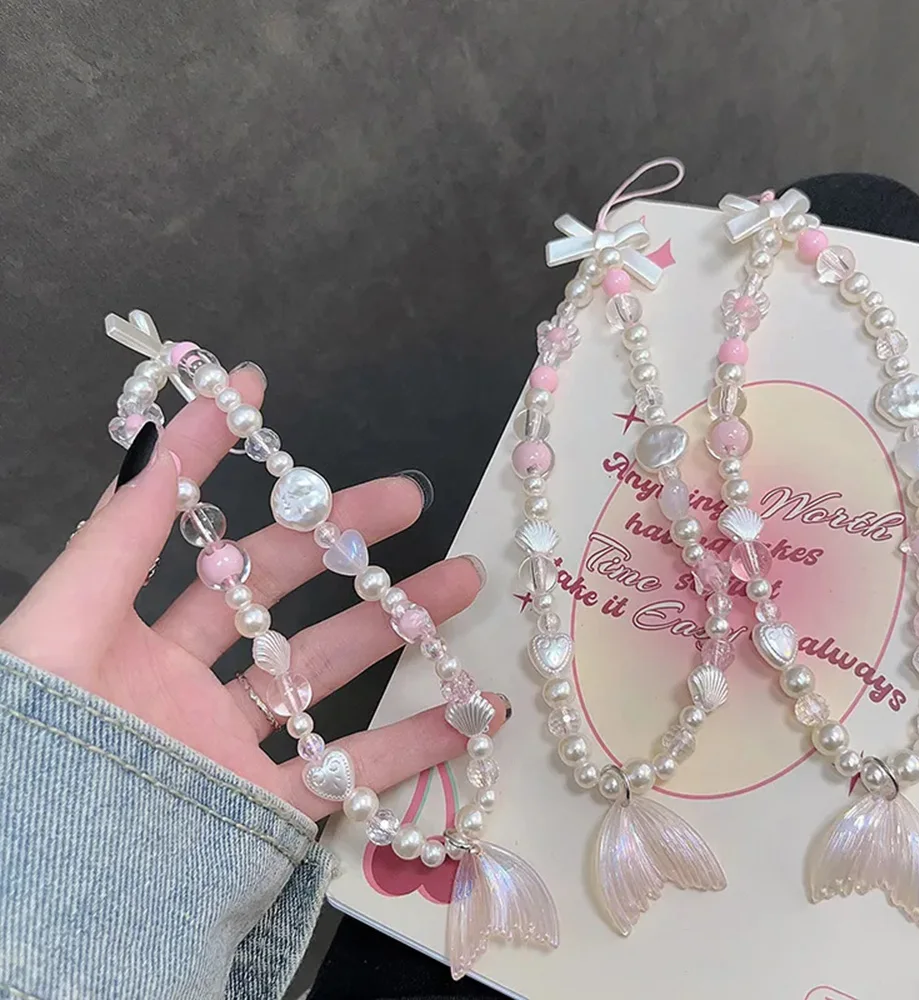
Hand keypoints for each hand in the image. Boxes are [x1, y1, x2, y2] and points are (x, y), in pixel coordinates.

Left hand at [0, 368, 503, 819]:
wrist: (41, 909)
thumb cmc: (36, 755)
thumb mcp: (61, 626)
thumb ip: (117, 528)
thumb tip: (165, 424)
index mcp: (124, 637)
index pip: (189, 535)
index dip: (218, 463)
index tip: (262, 396)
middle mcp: (182, 686)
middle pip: (282, 597)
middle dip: (346, 543)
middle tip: (408, 501)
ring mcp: (228, 749)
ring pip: (330, 676)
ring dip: (400, 627)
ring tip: (464, 584)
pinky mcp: (262, 814)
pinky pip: (351, 775)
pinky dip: (417, 745)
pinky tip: (473, 710)